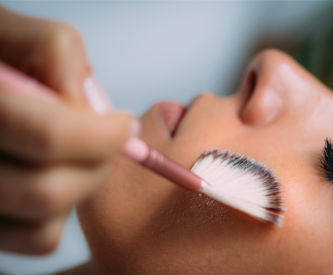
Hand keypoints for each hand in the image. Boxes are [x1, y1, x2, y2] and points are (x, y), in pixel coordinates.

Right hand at [0, 6, 136, 253]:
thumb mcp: (9, 30)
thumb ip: (54, 51)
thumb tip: (92, 105)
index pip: (51, 135)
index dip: (103, 134)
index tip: (123, 124)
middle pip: (50, 191)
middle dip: (97, 162)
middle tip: (106, 136)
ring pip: (47, 221)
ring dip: (81, 183)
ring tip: (75, 151)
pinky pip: (40, 240)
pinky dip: (61, 213)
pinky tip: (53, 174)